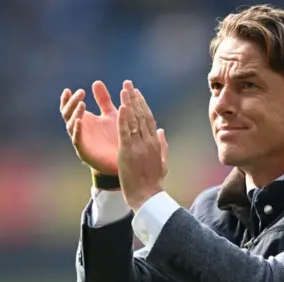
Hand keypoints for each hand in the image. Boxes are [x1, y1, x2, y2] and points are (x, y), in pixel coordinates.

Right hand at [60, 81, 119, 174]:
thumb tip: (96, 82)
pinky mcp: (84, 152)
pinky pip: (77, 140)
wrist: (123, 159)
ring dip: (75, 114)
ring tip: (82, 105)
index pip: (70, 108)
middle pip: (67, 114)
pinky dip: (77, 130)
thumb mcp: (111, 114)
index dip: (67, 99)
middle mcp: (80, 129)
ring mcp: (81, 140)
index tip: (69, 90)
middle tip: (80, 93)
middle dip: (72, 103)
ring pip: (71, 126)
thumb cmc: (116, 136)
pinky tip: (79, 121)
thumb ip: (103, 100)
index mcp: (84, 120)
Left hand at [116, 80, 168, 208]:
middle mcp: (148, 141)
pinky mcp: (128, 151)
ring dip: (128, 102)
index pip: (149, 119)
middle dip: (134, 98)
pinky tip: (121, 106)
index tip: (137, 93)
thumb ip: (162, 145)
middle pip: (141, 115)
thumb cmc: (154, 182)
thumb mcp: (162, 162)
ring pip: (134, 120)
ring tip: (123, 89)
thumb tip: (161, 130)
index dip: (142, 104)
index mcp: (155, 143)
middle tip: (128, 84)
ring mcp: (139, 146)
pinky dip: (123, 118)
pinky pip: (125, 131)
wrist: (147, 196)